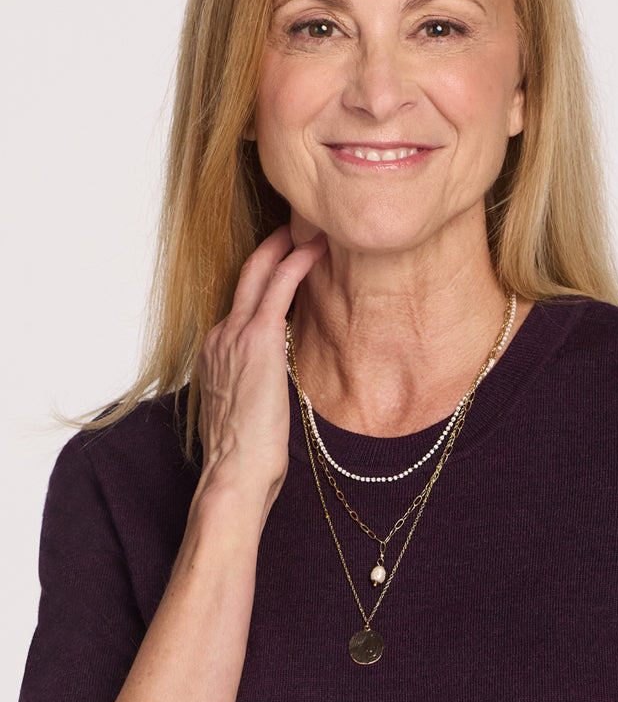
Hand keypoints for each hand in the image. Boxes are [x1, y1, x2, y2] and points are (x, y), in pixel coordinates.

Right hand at [193, 225, 326, 535]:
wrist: (233, 474)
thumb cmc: (245, 457)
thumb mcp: (247, 412)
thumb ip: (257, 386)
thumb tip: (276, 385)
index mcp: (216, 354)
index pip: (241, 305)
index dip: (263, 282)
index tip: (284, 268)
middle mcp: (219, 337)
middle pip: (244, 279)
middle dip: (269, 250)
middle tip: (293, 227)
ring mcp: (233, 335)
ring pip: (259, 275)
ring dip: (285, 248)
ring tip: (312, 230)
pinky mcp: (257, 338)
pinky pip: (279, 287)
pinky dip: (297, 262)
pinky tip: (317, 248)